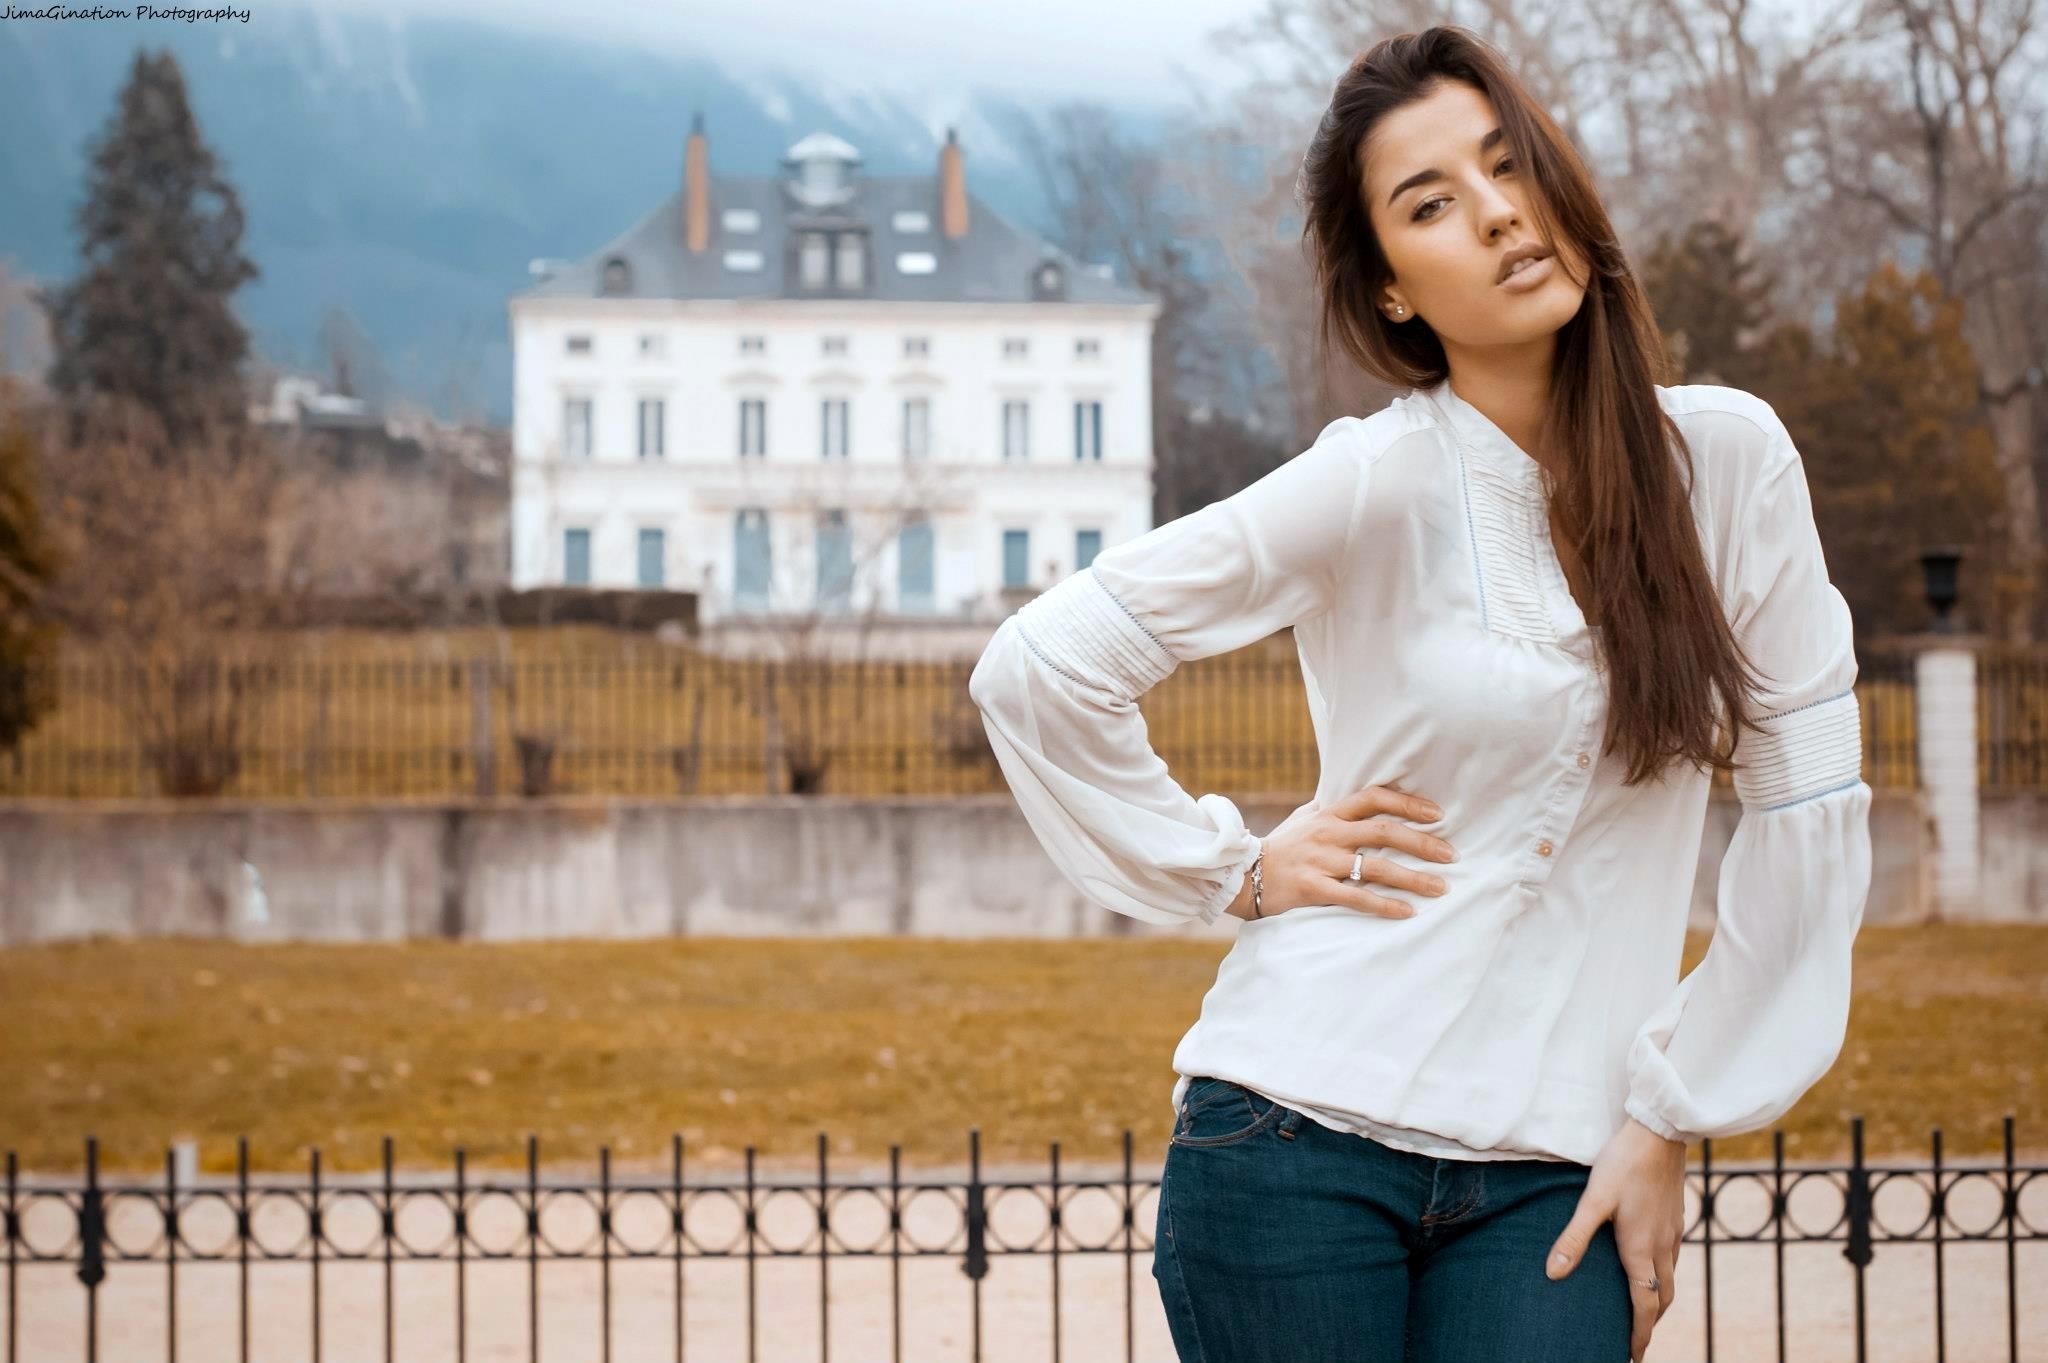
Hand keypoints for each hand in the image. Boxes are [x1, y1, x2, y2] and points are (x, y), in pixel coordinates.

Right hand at [1232, 785, 1456, 919]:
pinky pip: (1355, 897)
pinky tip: (1407, 912)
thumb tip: (1363, 798)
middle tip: (1452, 855)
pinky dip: (1383, 905)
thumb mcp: (1304, 818)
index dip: (1408, 803)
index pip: (1373, 798)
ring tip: (1441, 888)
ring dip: (1413, 878)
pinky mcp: (1313, 889)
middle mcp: (1328, 834)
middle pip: (1383, 831)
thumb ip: (1333, 808)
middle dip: (1422, 842)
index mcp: (1329, 814)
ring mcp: (1320, 861)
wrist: (1242, 875)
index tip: (1438, 814)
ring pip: (1374, 866)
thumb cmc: (1281, 847)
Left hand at [1546, 1118, 1685, 1362]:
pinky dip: (1662, 1276)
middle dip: (1650, 1323)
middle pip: (1662, 1298)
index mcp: (1641, 1248)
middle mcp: (1663, 1246)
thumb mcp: (1593, 1200)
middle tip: (1634, 1341)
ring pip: (1670, 1279)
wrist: (1661, 1132)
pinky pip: (1672, 1259)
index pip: (1645, 1306)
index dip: (1639, 1335)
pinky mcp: (1676, 1217)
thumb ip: (1573, 1237)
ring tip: (1641, 1312)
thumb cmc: (1623, 1163)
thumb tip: (1553, 1273)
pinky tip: (1648, 1266)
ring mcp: (1673, 1232)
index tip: (1631, 1357)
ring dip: (1657, 1300)